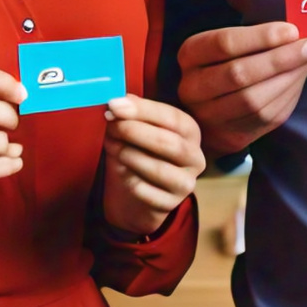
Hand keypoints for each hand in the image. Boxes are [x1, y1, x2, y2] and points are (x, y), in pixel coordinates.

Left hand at [102, 96, 205, 237]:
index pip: (172, 117)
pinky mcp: (170, 205)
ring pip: (158, 169)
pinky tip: (120, 172)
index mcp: (190, 132)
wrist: (138, 196)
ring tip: (112, 146)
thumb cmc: (140, 153)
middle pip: (169, 143)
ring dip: (130, 155)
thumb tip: (119, 101)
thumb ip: (132, 114)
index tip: (115, 104)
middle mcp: (195, 157)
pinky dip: (129, 180)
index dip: (143, 110)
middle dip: (135, 131)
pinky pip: (146, 192)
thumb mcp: (138, 130)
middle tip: (110, 124)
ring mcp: (186, 184)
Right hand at [176, 23, 306, 155]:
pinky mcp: (230, 135)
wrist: (212, 107)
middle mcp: (193, 87)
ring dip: (288, 79)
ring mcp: (209, 116)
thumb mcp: (228, 44)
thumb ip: (255, 36)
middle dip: (280, 59)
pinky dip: (288, 96)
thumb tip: (296, 32)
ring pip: (254, 101)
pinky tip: (300, 79)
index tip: (292, 30)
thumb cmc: (227, 63)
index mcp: (190, 54)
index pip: (225, 43)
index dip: (261, 37)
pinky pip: (265, 118)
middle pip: (239, 73)